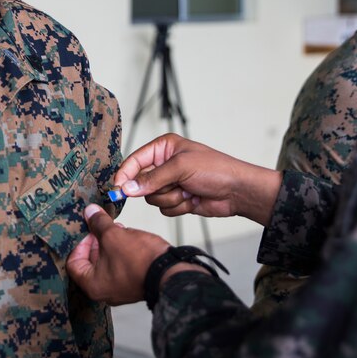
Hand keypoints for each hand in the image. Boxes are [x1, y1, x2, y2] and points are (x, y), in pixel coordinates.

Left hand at [67, 204, 172, 304]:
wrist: (170, 272)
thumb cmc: (140, 261)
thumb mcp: (113, 236)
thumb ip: (98, 223)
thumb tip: (90, 212)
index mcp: (93, 285)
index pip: (73, 263)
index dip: (78, 243)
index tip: (87, 230)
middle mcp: (104, 291)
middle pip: (90, 263)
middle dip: (95, 241)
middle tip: (100, 226)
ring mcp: (120, 289)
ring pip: (106, 263)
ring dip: (109, 245)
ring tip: (117, 229)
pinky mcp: (133, 284)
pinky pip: (120, 266)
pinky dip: (120, 252)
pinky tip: (128, 238)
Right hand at [115, 133, 281, 225]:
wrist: (237, 191)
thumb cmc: (216, 170)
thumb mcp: (181, 168)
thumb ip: (152, 178)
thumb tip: (128, 187)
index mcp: (164, 148)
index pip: (135, 161)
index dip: (125, 174)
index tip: (119, 188)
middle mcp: (164, 165)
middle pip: (141, 183)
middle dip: (158, 188)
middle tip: (174, 186)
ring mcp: (171, 183)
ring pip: (152, 198)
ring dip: (171, 198)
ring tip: (188, 191)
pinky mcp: (177, 200)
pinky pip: (164, 209)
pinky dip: (178, 207)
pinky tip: (193, 199)